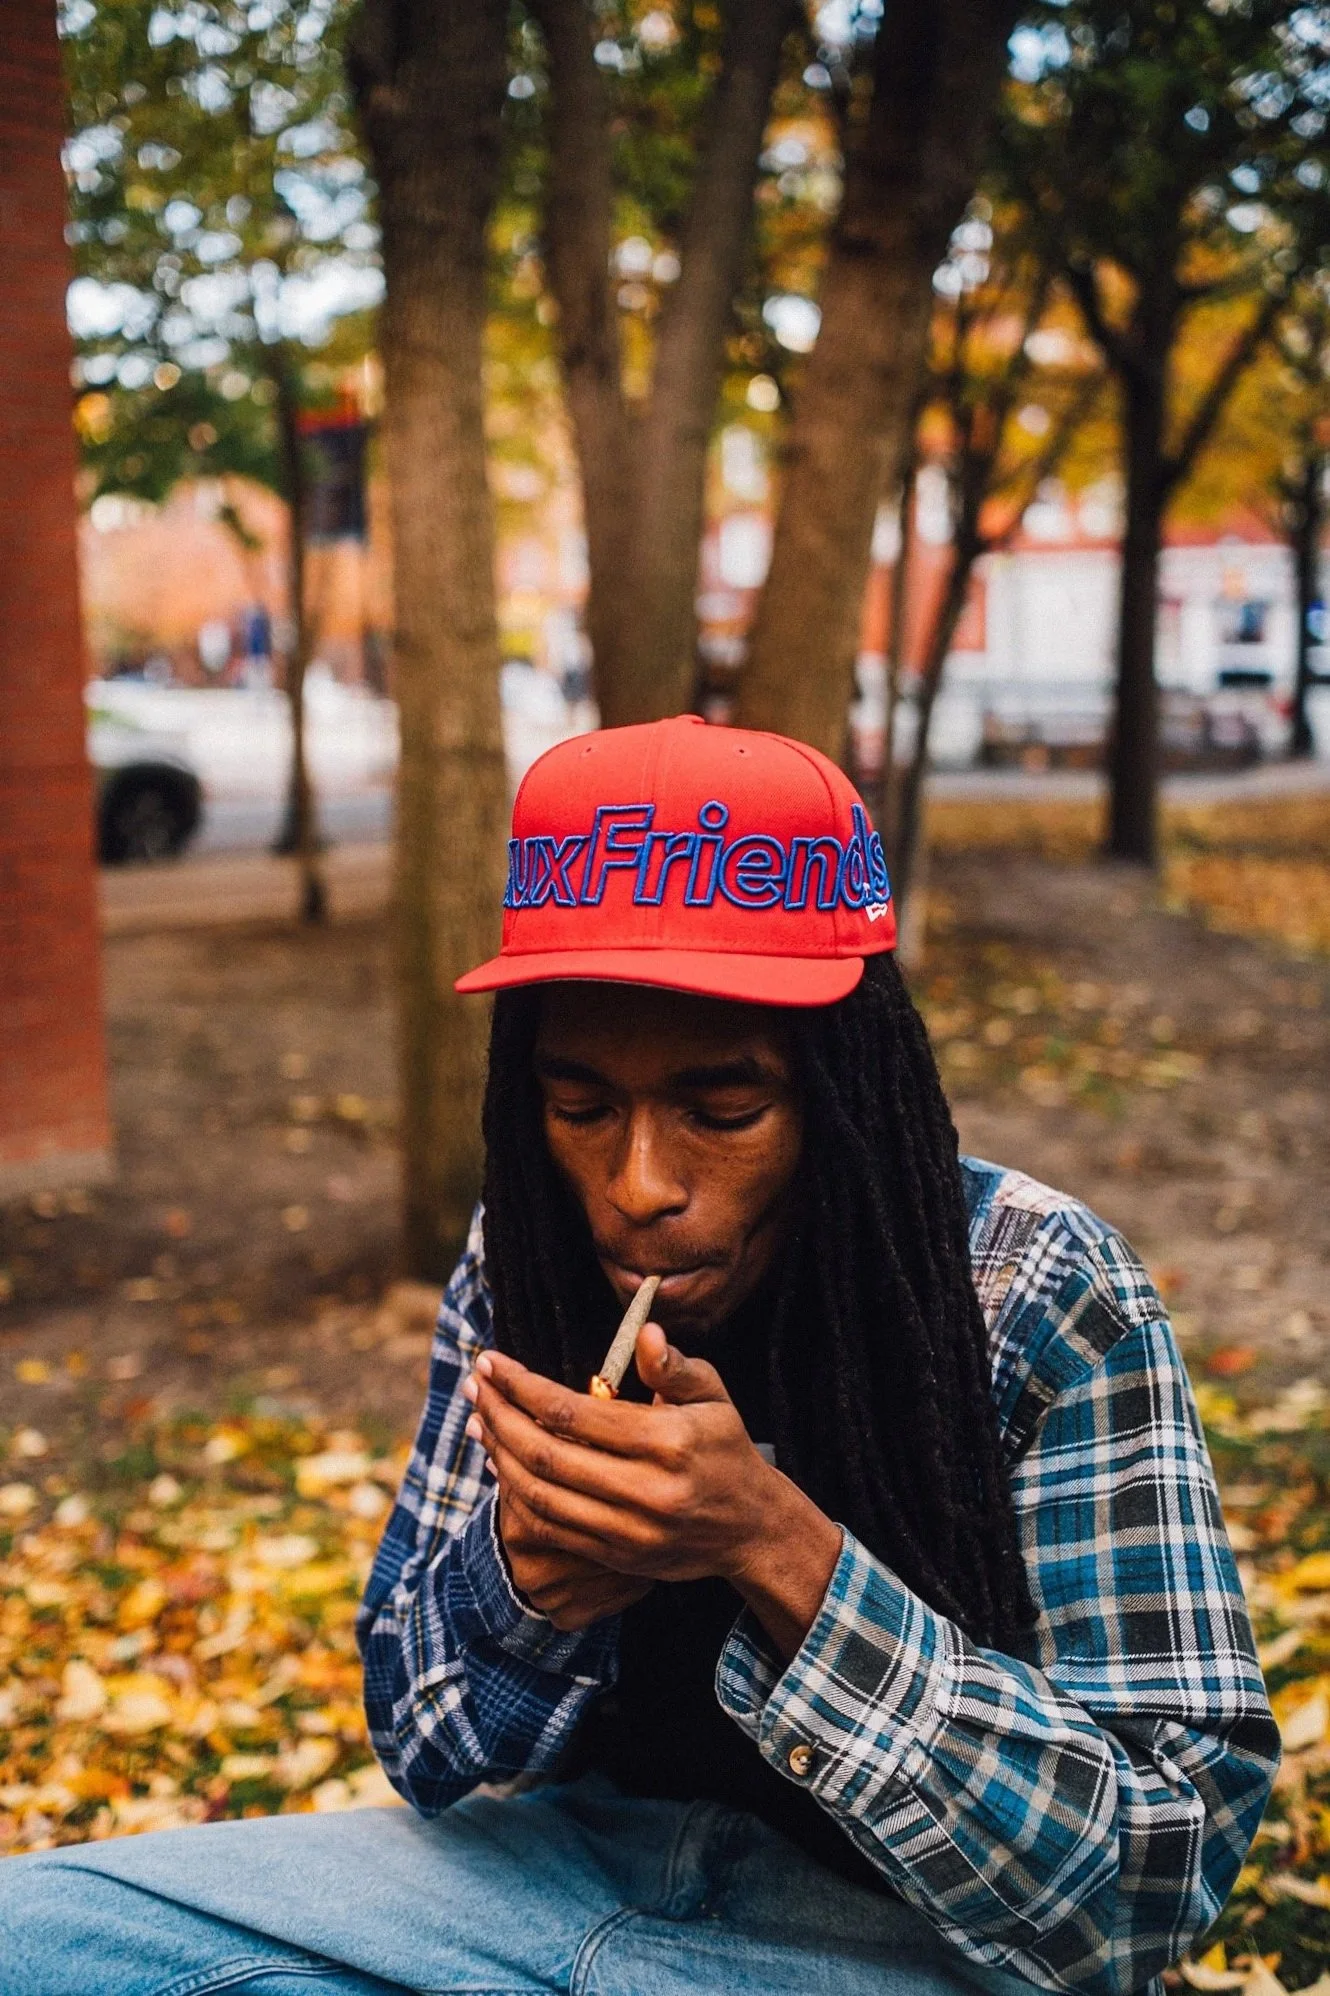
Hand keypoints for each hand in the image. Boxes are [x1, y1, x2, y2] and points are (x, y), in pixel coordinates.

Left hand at [466, 1327, 842, 1658]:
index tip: (492, 1362)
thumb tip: (644, 1332)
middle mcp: (646, 1490)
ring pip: (539, 1494)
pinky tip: (502, 1463)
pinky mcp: (616, 1556)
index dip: (523, 1386)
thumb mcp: (714, 1397)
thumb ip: (675, 1367)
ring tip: (478, 1420)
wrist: (750, 1529)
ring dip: (498, 1455)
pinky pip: (551, 1526)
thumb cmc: (726, 1449)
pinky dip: (517, 1494)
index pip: (573, 1413)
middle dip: (499, 1416)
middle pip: (546, 1454)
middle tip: (475, 1385)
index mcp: (667, 1442)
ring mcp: (628, 1531)